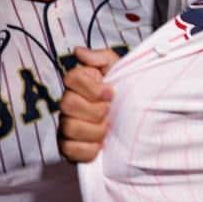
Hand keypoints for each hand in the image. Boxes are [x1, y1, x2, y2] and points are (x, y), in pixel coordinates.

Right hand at [57, 47, 118, 163]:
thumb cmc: (126, 92)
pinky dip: (89, 150)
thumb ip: (101, 58)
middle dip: (96, 110)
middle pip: (68, 104)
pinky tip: (101, 145)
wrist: (137, 121)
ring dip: (96, 130)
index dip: (92, 87)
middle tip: (110, 111)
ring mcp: (66, 127)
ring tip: (109, 129)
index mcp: (79, 84)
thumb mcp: (120, 70)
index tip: (111, 92)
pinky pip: (70, 151)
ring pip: (69, 128)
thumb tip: (78, 51)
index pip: (71, 78)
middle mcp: (68, 105)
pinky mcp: (69, 148)